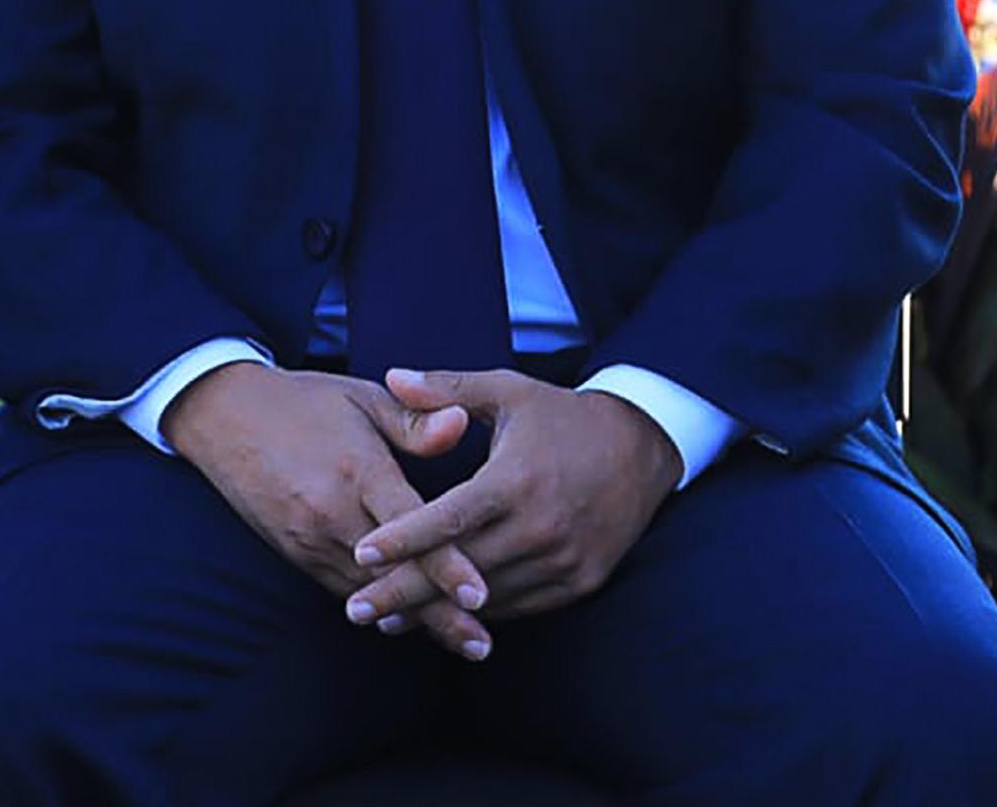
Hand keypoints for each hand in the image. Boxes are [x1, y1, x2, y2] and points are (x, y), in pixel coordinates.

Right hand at [164, 362, 494, 659]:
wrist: (223, 416)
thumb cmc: (303, 403)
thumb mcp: (361, 398)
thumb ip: (415, 420)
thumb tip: (463, 424)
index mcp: (356, 469)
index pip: (408, 527)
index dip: (445, 564)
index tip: (479, 596)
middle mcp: (331, 512)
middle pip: (394, 573)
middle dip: (440, 612)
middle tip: (482, 647)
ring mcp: (310, 538)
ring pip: (369, 590)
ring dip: (414, 617)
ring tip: (461, 643)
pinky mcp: (296, 552)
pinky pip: (345, 587)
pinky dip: (379, 606)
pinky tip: (411, 622)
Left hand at [345, 369, 681, 623]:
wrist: (642, 449)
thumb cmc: (560, 417)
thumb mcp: (507, 391)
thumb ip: (447, 389)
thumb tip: (392, 376)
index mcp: (516, 479)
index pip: (450, 518)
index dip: (403, 539)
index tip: (360, 554)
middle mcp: (542, 526)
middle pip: (462, 569)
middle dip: (405, 592)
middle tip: (355, 609)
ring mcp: (565, 559)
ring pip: (490, 596)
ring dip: (438, 611)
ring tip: (385, 620)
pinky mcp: (581, 581)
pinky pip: (521, 604)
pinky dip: (480, 611)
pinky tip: (442, 615)